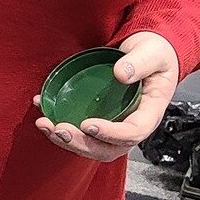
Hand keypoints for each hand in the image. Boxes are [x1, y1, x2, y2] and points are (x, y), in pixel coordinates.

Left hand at [35, 32, 179, 161]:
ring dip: (67, 141)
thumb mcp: (153, 52)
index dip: (111, 134)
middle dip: (82, 143)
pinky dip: (60, 129)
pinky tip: (44, 116)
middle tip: (60, 130)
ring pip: (92, 145)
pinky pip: (82, 132)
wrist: (149, 51)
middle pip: (109, 148)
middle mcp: (133, 123)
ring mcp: (116, 123)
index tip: (88, 124)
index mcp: (150, 111)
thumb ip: (140, 62)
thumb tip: (121, 74)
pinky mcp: (101, 118)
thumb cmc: (155, 53)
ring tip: (46, 126)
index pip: (133, 133)